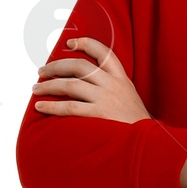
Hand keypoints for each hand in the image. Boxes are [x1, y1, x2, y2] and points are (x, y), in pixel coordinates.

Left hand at [31, 39, 149, 123]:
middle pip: (79, 66)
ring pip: (70, 85)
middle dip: (56, 66)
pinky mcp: (99, 115)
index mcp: (122, 79)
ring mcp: (106, 99)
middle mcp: (113, 85)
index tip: (70, 43)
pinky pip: (69, 107)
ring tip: (35, 88)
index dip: (86, 44)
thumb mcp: (130, 99)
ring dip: (49, 85)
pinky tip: (40, 107)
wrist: (150, 144)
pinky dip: (51, 106)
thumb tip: (86, 84)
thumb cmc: (136, 125)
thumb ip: (113, 88)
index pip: (104, 53)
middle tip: (41, 71)